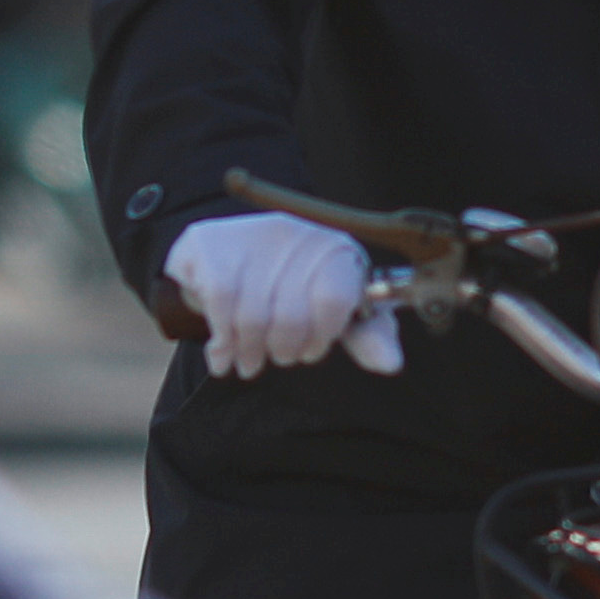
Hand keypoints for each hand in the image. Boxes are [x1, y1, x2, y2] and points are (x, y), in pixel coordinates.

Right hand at [160, 215, 399, 379]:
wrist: (230, 255)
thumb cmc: (294, 288)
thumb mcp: (337, 309)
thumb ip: (367, 335)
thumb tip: (390, 364)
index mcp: (337, 250)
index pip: (336, 299)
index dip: (322, 336)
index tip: (311, 352)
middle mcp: (297, 234)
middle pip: (292, 313)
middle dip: (284, 348)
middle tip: (279, 358)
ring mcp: (251, 235)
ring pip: (253, 314)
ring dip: (250, 351)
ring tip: (249, 364)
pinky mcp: (209, 244)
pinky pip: (219, 304)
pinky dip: (222, 339)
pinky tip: (223, 354)